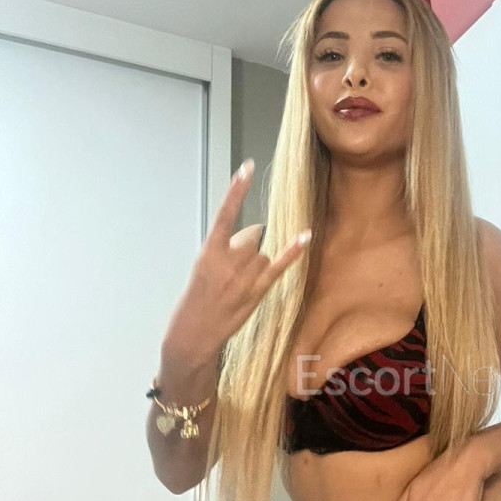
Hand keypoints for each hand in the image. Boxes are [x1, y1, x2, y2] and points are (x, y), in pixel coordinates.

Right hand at [163, 158, 310, 364]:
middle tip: (232, 268)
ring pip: (263, 252)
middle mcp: (229, 261)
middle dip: (248, 243)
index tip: (247, 167)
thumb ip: (226, 249)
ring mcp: (245, 276)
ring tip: (238, 284)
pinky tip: (305, 235)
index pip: (225, 214)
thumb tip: (252, 237)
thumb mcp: (202, 268)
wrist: (195, 332)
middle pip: (252, 234)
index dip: (237, 190)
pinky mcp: (258, 290)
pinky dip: (294, 251)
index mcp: (209, 252)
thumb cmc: (197, 299)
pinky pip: (280, 265)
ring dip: (256, 262)